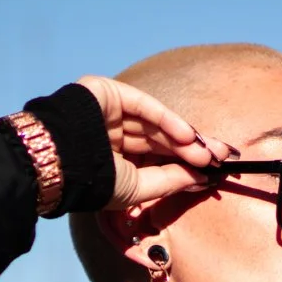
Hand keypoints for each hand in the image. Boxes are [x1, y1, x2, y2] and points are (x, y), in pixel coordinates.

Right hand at [77, 76, 229, 210]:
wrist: (60, 162)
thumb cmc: (94, 183)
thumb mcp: (138, 188)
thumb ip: (170, 181)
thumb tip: (202, 178)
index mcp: (116, 159)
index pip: (157, 159)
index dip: (185, 164)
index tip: (213, 172)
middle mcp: (114, 134)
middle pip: (161, 140)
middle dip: (191, 150)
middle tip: (221, 158)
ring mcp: (111, 112)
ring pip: (156, 125)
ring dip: (184, 139)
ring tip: (208, 153)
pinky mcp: (109, 93)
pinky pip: (145, 106)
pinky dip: (168, 120)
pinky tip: (188, 136)